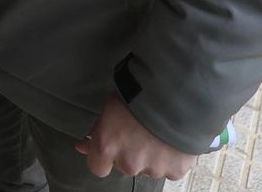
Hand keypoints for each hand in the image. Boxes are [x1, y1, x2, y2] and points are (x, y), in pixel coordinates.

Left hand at [73, 94, 195, 180]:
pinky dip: (172, 157)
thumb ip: (98, 130)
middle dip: (131, 152)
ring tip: (158, 131)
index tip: (110, 146)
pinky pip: (171, 168)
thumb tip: (84, 145)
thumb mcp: (111, 106)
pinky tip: (173, 138)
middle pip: (126, 165)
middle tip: (139, 130)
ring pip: (149, 167)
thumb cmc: (141, 91)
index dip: (103, 157)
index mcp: (107, 146)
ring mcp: (153, 168)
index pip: (97, 167)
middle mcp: (129, 162)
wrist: (177, 92)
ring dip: (152, 155)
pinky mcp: (176, 170)